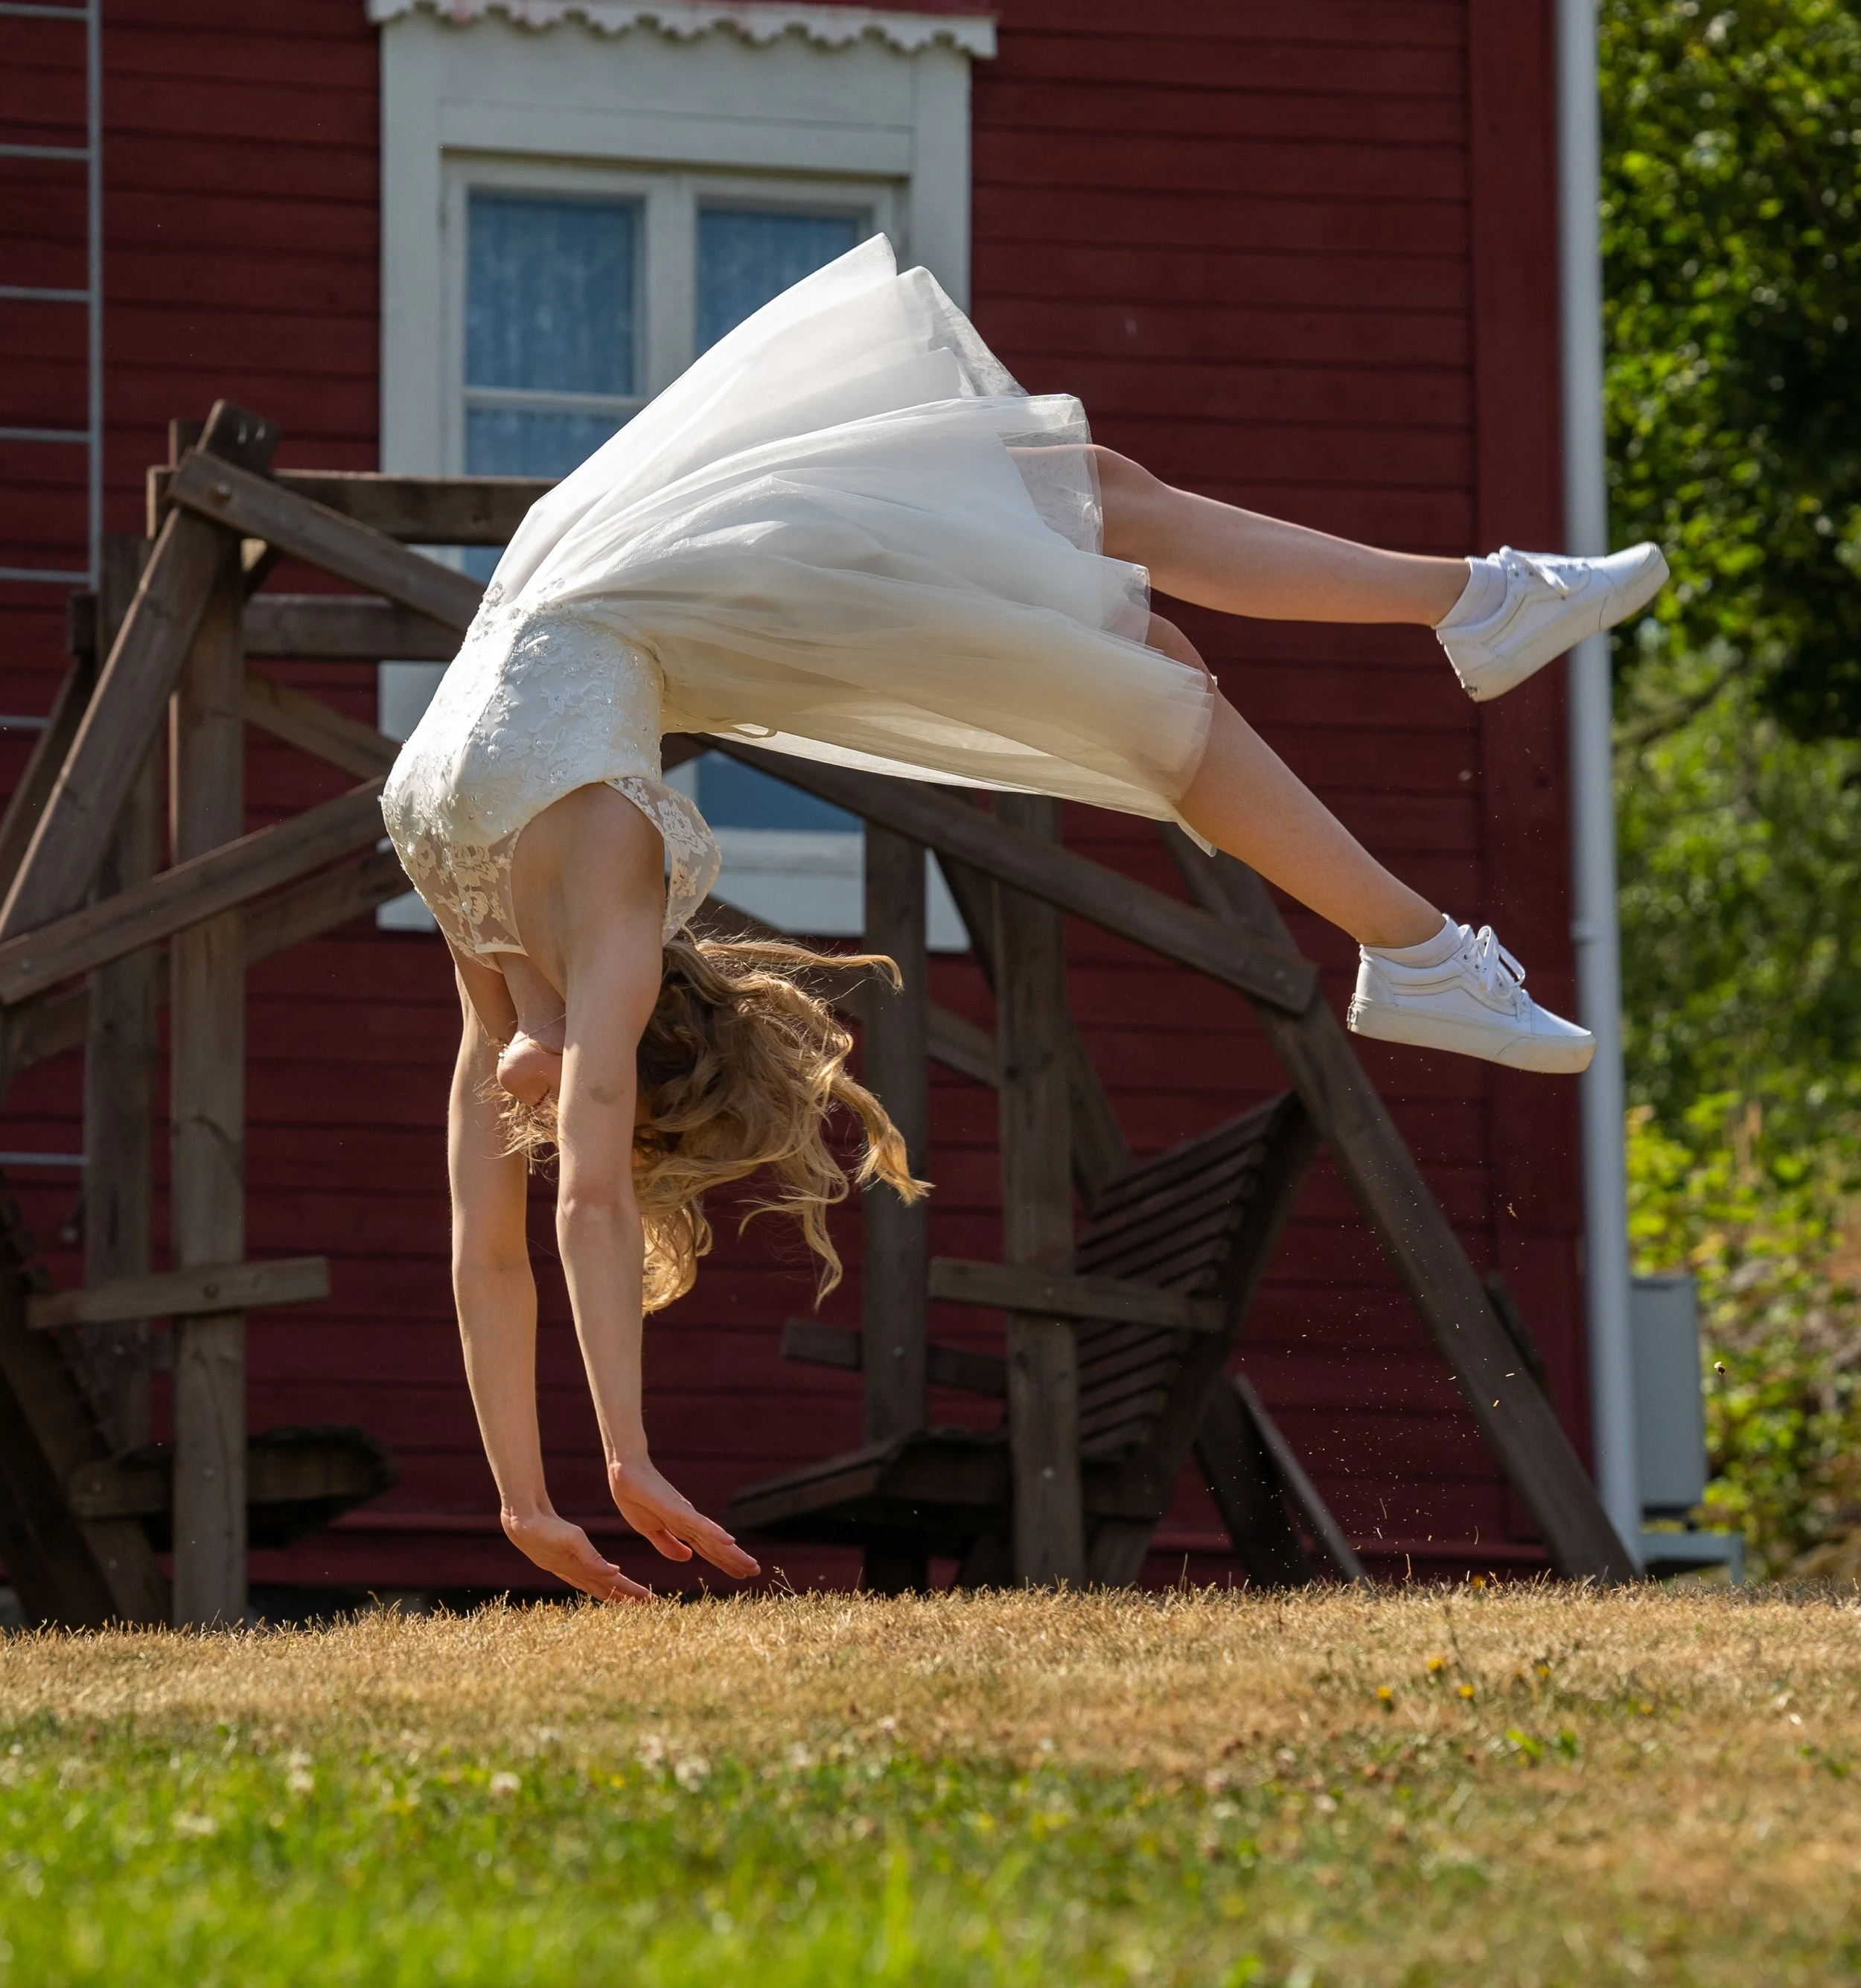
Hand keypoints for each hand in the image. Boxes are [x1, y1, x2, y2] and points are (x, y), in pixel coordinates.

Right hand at [502, 1508, 653, 1603]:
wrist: (521, 1523)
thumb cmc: (548, 1529)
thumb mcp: (573, 1539)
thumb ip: (592, 1558)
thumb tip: (615, 1573)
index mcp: (582, 1569)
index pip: (614, 1585)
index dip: (633, 1593)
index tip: (650, 1601)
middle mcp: (577, 1574)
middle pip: (608, 1591)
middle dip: (628, 1599)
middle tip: (648, 1605)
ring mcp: (568, 1570)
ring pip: (597, 1587)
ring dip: (614, 1594)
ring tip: (629, 1601)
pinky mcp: (563, 1564)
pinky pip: (586, 1579)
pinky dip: (598, 1584)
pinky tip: (601, 1582)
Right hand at [608, 1456, 761, 1579]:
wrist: (623, 1473)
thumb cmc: (635, 1498)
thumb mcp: (650, 1530)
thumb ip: (667, 1544)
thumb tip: (688, 1558)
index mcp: (681, 1527)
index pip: (707, 1549)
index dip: (724, 1561)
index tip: (742, 1573)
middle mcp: (689, 1521)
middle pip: (715, 1545)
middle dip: (735, 1559)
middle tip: (756, 1572)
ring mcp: (685, 1514)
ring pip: (713, 1538)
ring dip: (732, 1553)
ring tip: (751, 1565)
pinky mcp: (677, 1508)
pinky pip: (698, 1523)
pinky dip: (714, 1533)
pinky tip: (729, 1542)